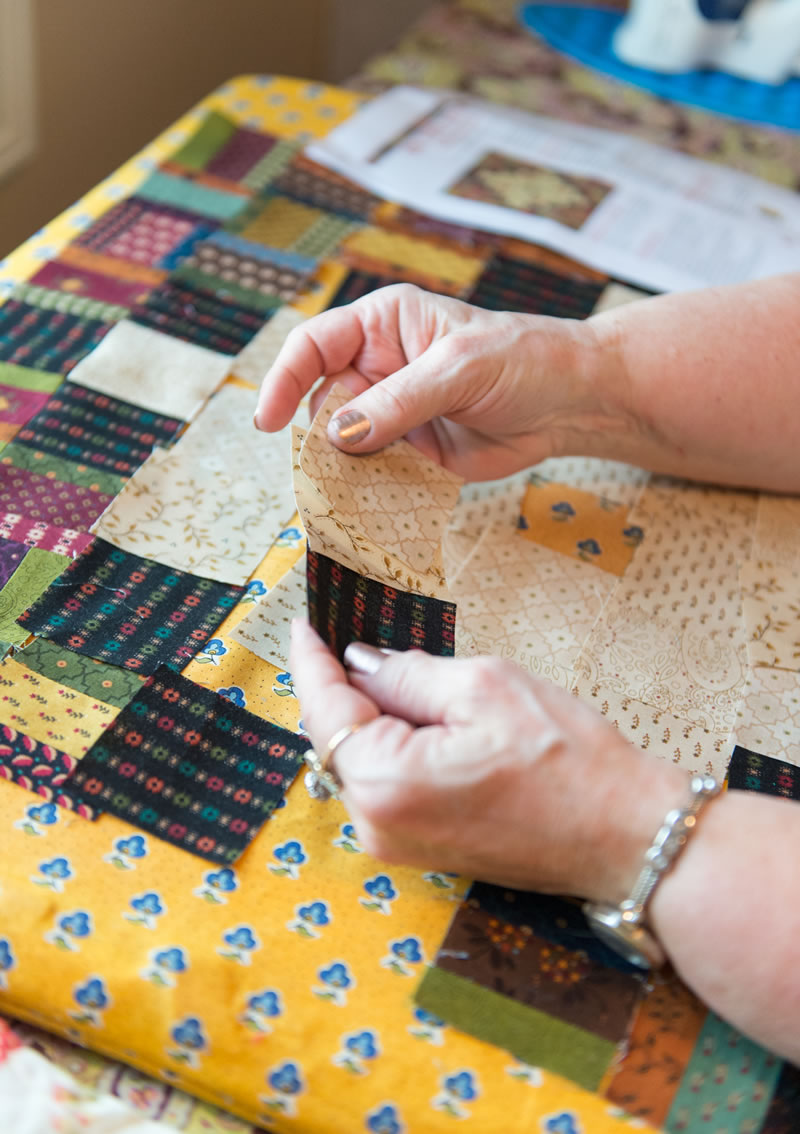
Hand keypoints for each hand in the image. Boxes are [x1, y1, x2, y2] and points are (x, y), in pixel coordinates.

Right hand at [255, 284, 612, 480]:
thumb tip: (341, 435)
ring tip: (345, 497)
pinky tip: (371, 509)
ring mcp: (393, 415)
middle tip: (324, 471)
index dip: (285, 379)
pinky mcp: (412, 454)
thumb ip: (400, 400)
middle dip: (318, 439)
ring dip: (341, 472)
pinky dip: (369, 493)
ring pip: (344, 447)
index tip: (269, 420)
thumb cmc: (523, 358)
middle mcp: (379, 368)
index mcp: (382, 325)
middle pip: (322, 403)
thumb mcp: (460, 368)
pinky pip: (375, 475)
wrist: (572, 403)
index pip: (314, 345)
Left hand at [290, 620, 686, 901]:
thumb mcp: (485, 688)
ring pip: (361, 764)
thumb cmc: (568, 760)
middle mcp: (378, 826)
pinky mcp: (423, 852)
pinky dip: (393, 749)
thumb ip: (408, 675)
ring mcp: (399, 847)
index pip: (325, 710)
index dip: (312, 662)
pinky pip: (386, 788)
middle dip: (346, 689)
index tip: (303, 626)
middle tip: (362, 640)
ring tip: (413, 681)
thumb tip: (362, 663)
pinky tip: (427, 722)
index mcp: (386, 783)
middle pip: (336, 740)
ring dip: (374, 720)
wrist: (627, 837)